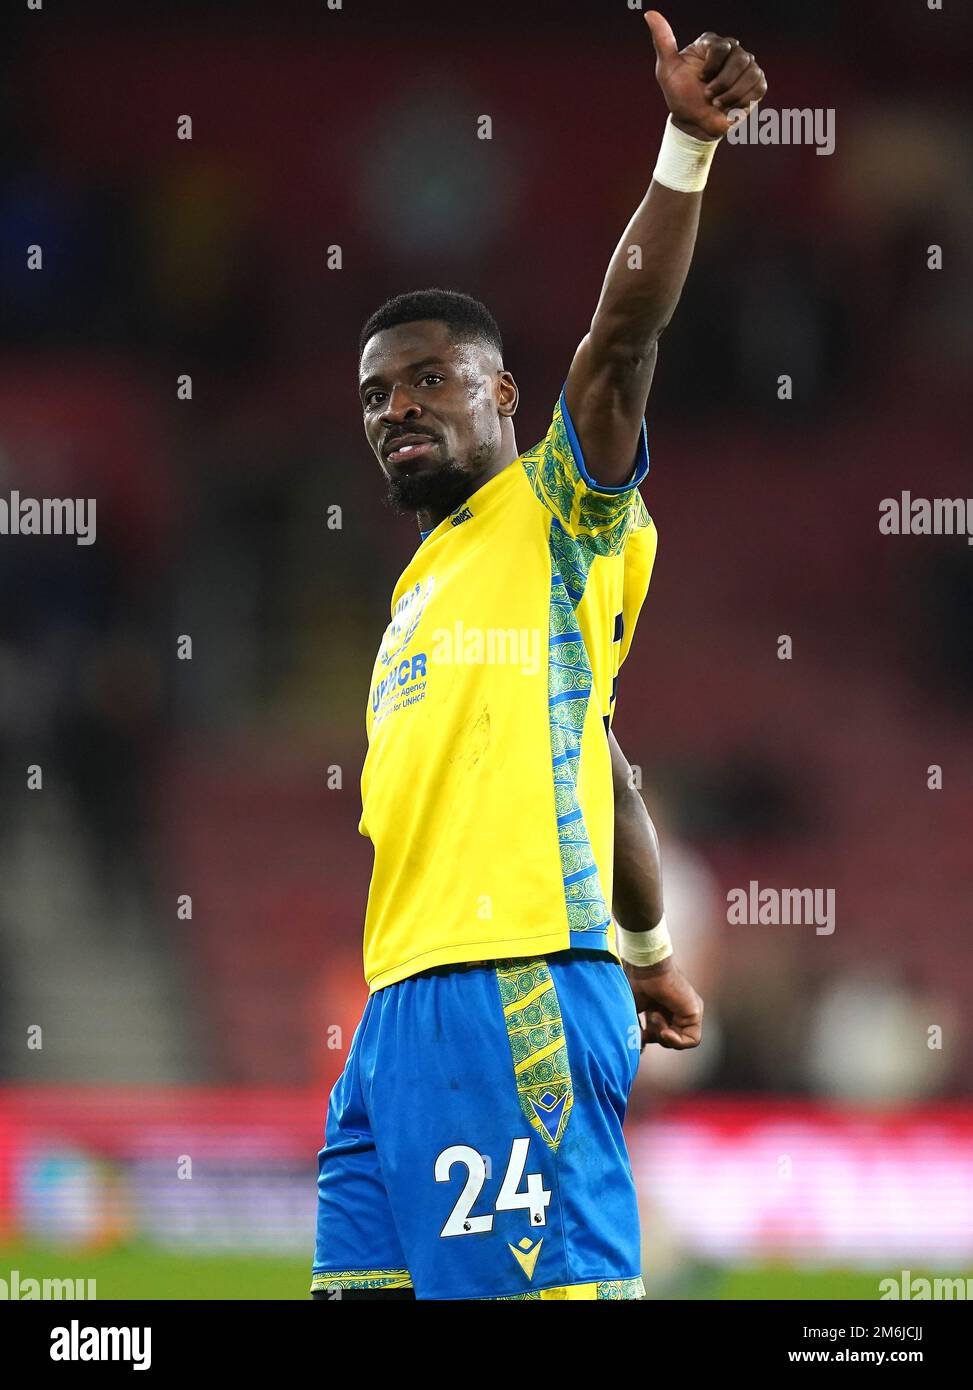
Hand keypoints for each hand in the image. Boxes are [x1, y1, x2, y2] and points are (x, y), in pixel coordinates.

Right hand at [624, 957, 703, 1049]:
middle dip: (655, 1035)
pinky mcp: (695, 1012)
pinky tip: (666, 1031)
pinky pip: (692, 1040)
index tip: (639, 1032)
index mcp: (662, 1006)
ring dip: (663, 1035)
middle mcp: (677, 1008)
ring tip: (655, 1017)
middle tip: (648, 1019)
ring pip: (680, 1040)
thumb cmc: (635, 983)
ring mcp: (688, 1010)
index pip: (659, 1033)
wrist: (645, 967)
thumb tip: (639, 1049)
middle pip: (669, 1038)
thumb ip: (636, 1030)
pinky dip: (677, 1041)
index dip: (648, 1037)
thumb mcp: (632, 1012)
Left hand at [644, 11, 767, 141]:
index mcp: (712, 44)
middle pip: (740, 59)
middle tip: (708, 95)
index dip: (711, 68)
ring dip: (731, 94)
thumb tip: (649, 13)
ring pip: (751, 73)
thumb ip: (662, 41)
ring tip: (718, 103)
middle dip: (722, 83)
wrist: (694, 123)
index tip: (700, 79)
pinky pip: (758, 87)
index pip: (722, 46)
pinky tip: (731, 106)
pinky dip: (743, 101)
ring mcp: (747, 66)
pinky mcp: (757, 82)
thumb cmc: (680, 96)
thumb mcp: (667, 70)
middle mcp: (732, 50)